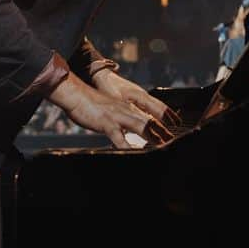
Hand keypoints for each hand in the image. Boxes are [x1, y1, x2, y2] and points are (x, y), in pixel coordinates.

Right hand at [47, 73, 175, 148]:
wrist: (76, 94)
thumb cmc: (89, 104)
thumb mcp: (109, 110)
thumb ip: (119, 120)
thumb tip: (124, 131)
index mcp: (126, 107)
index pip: (148, 116)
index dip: (161, 126)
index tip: (170, 135)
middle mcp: (126, 110)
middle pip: (150, 122)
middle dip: (163, 133)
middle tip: (173, 142)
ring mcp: (117, 116)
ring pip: (141, 126)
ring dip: (153, 137)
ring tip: (162, 147)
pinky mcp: (107, 123)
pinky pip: (119, 137)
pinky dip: (128, 146)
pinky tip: (132, 153)